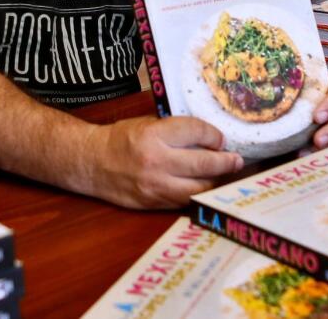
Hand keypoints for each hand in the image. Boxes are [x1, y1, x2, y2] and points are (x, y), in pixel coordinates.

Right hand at [90, 115, 243, 209]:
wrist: (91, 163)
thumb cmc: (120, 139)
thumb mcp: (147, 124)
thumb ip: (176, 131)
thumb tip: (208, 138)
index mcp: (154, 135)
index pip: (196, 131)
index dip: (214, 135)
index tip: (220, 139)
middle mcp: (156, 161)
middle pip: (204, 163)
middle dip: (225, 162)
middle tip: (236, 160)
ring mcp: (155, 185)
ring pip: (199, 188)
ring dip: (216, 182)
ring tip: (227, 175)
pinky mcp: (153, 202)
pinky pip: (184, 201)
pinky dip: (199, 194)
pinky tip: (207, 187)